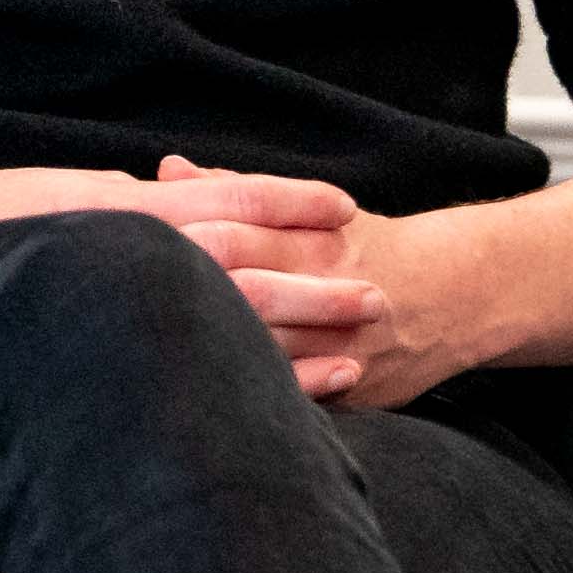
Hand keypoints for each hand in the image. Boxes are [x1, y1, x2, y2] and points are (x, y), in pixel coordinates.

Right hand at [0, 160, 395, 400]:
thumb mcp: (60, 198)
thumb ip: (126, 204)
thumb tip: (177, 193)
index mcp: (124, 212)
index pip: (225, 198)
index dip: (286, 201)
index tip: (344, 206)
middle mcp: (129, 255)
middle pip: (245, 262)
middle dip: (317, 278)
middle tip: (383, 293)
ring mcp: (119, 304)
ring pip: (230, 318)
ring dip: (303, 333)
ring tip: (365, 346)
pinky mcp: (102, 348)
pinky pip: (193, 365)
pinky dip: (258, 376)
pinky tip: (305, 392)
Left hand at [148, 154, 493, 407]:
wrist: (458, 292)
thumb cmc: (362, 244)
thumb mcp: (309, 210)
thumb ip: (234, 191)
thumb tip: (166, 169)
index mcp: (307, 244)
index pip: (232, 240)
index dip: (175, 246)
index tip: (119, 250)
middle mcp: (326, 294)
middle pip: (244, 300)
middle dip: (183, 305)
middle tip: (113, 313)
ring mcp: (343, 346)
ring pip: (268, 356)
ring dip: (210, 358)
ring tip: (142, 361)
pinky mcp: (355, 389)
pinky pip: (300, 400)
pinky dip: (256, 401)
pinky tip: (202, 403)